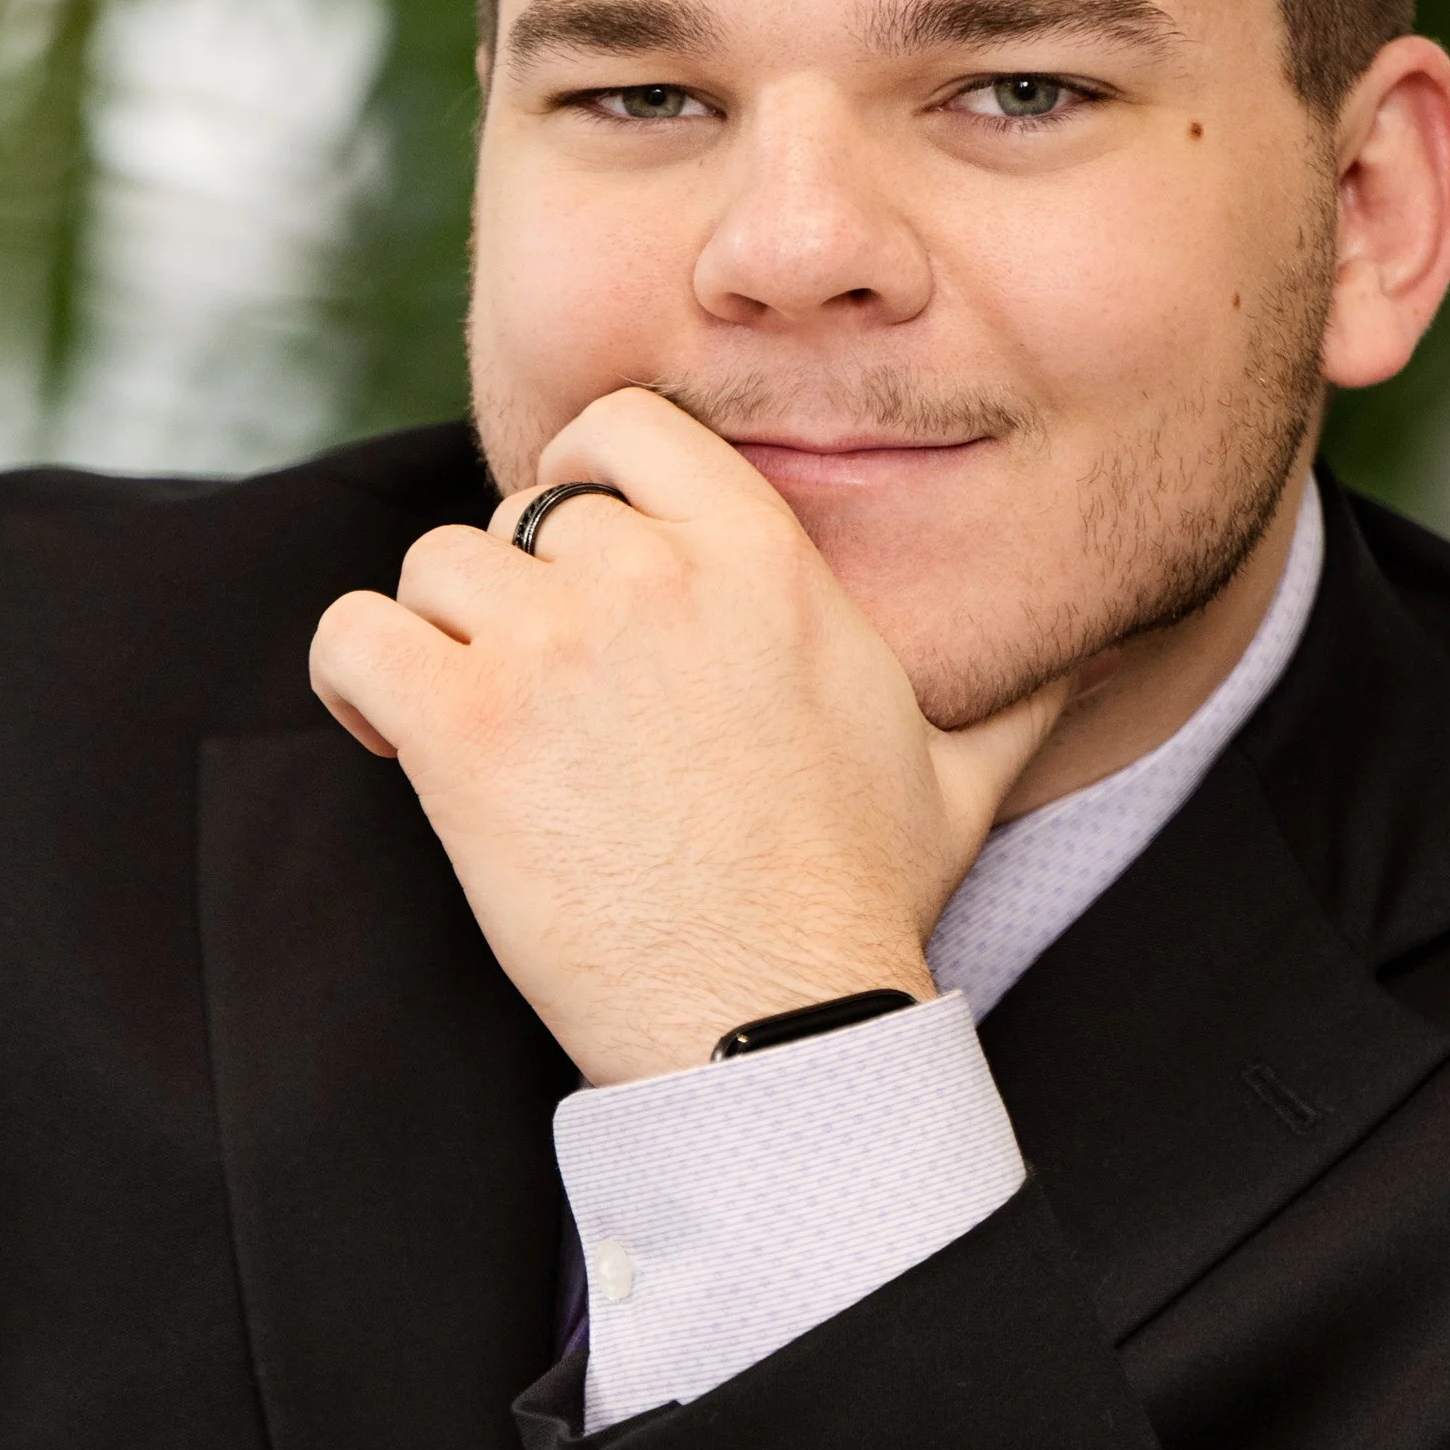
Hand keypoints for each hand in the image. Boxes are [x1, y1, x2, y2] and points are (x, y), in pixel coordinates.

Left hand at [307, 390, 1065, 1082]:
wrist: (777, 1021)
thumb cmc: (860, 906)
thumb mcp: (960, 776)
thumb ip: (1014, 692)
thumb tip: (1094, 657)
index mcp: (764, 562)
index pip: (628, 428)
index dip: (579, 473)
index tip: (570, 545)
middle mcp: (653, 578)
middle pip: (524, 514)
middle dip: (518, 593)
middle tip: (535, 693)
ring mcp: (552, 646)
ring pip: (436, 568)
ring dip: (442, 641)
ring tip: (472, 728)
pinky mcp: (466, 730)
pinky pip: (358, 634)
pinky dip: (355, 677)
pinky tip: (383, 731)